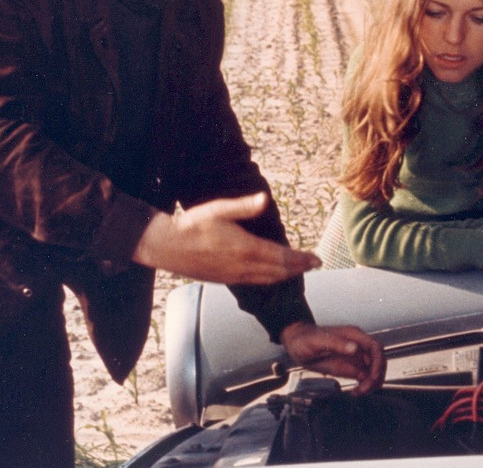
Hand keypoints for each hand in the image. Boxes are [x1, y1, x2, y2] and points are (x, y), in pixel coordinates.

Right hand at [132, 192, 320, 283]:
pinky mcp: (225, 280)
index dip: (300, 259)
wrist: (167, 247)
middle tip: (315, 264)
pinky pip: (256, 282)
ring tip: (300, 269)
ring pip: (268, 279)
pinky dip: (271, 279)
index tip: (316, 259)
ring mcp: (234, 276)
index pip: (281, 257)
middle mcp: (242, 266)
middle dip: (299, 268)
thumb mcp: (218, 210)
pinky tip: (274, 274)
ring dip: (286, 275)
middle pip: (278, 271)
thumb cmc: (192, 225)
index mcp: (244, 248)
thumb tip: (264, 199)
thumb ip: (244, 206)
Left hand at [281, 322, 385, 395]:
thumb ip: (337, 344)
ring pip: (373, 369)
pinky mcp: (350, 365)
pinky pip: (364, 375)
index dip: (378, 363)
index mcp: (353, 336)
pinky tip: (355, 392)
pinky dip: (364, 385)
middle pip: (378, 360)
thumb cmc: (305, 339)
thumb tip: (356, 348)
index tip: (372, 377)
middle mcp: (357, 345)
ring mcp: (354, 356)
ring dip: (371, 383)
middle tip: (364, 390)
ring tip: (359, 392)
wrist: (296, 343)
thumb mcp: (317, 341)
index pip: (375, 348)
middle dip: (376, 376)